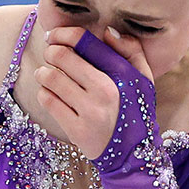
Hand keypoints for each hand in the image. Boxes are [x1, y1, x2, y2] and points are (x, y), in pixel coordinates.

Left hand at [32, 25, 153, 160]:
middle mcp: (105, 90)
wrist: (134, 155)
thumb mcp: (144, 80)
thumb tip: (108, 32)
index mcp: (121, 73)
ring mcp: (90, 111)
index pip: (83, 40)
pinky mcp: (76, 130)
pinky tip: (52, 96)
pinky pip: (48, 101)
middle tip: (51, 57)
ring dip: (44, 73)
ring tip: (48, 76)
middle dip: (50, 52)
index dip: (63, 33)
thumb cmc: (135, 111)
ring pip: (49, 77)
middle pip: (61, 55)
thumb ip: (132, 51)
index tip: (56, 37)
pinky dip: (45, 94)